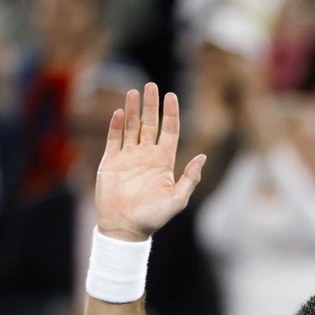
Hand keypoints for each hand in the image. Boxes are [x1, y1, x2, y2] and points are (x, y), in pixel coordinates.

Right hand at [96, 83, 205, 242]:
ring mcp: (128, 157)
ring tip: (134, 92)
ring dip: (133, 110)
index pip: (170, 131)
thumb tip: (203, 156)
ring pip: (132, 127)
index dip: (171, 114)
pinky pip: (114, 139)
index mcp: (164, 162)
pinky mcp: (111, 161)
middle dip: (152, 105)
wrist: (125, 228)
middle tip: (152, 85)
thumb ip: (190, 178)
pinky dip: (117, 125)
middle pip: (150, 124)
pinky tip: (121, 112)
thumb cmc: (153, 217)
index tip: (172, 95)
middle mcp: (147, 156)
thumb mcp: (177, 199)